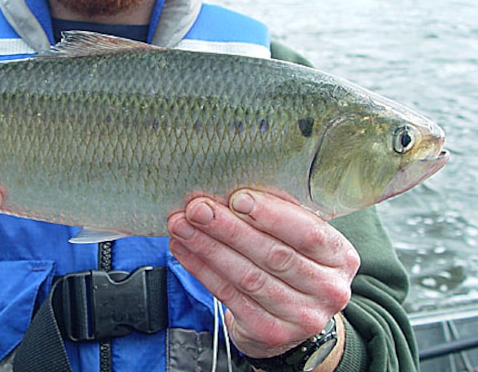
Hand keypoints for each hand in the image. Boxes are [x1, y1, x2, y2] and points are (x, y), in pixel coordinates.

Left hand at [168, 189, 359, 361]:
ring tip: (181, 226)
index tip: (237, 197)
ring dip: (208, 248)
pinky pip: (229, 295)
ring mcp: (301, 317)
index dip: (271, 215)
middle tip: (197, 208)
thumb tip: (232, 188)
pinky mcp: (270, 332)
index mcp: (341, 257)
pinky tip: (184, 249)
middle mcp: (328, 290)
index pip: (309, 233)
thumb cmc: (292, 263)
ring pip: (247, 277)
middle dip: (229, 228)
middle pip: (273, 255)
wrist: (291, 318)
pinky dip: (202, 269)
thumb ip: (279, 216)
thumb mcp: (299, 238)